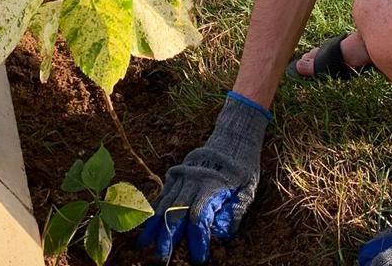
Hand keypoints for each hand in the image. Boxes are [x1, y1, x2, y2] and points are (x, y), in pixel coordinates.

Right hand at [138, 93, 268, 262]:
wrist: (233, 137)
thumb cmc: (243, 167)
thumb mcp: (248, 189)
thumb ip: (235, 212)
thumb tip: (220, 234)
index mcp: (212, 184)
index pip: (199, 216)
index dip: (197, 239)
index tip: (198, 258)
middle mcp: (193, 179)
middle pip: (176, 211)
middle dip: (168, 236)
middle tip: (161, 256)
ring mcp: (182, 175)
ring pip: (165, 202)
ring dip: (154, 224)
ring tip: (144, 242)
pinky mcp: (177, 174)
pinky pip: (163, 193)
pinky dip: (153, 209)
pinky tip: (146, 222)